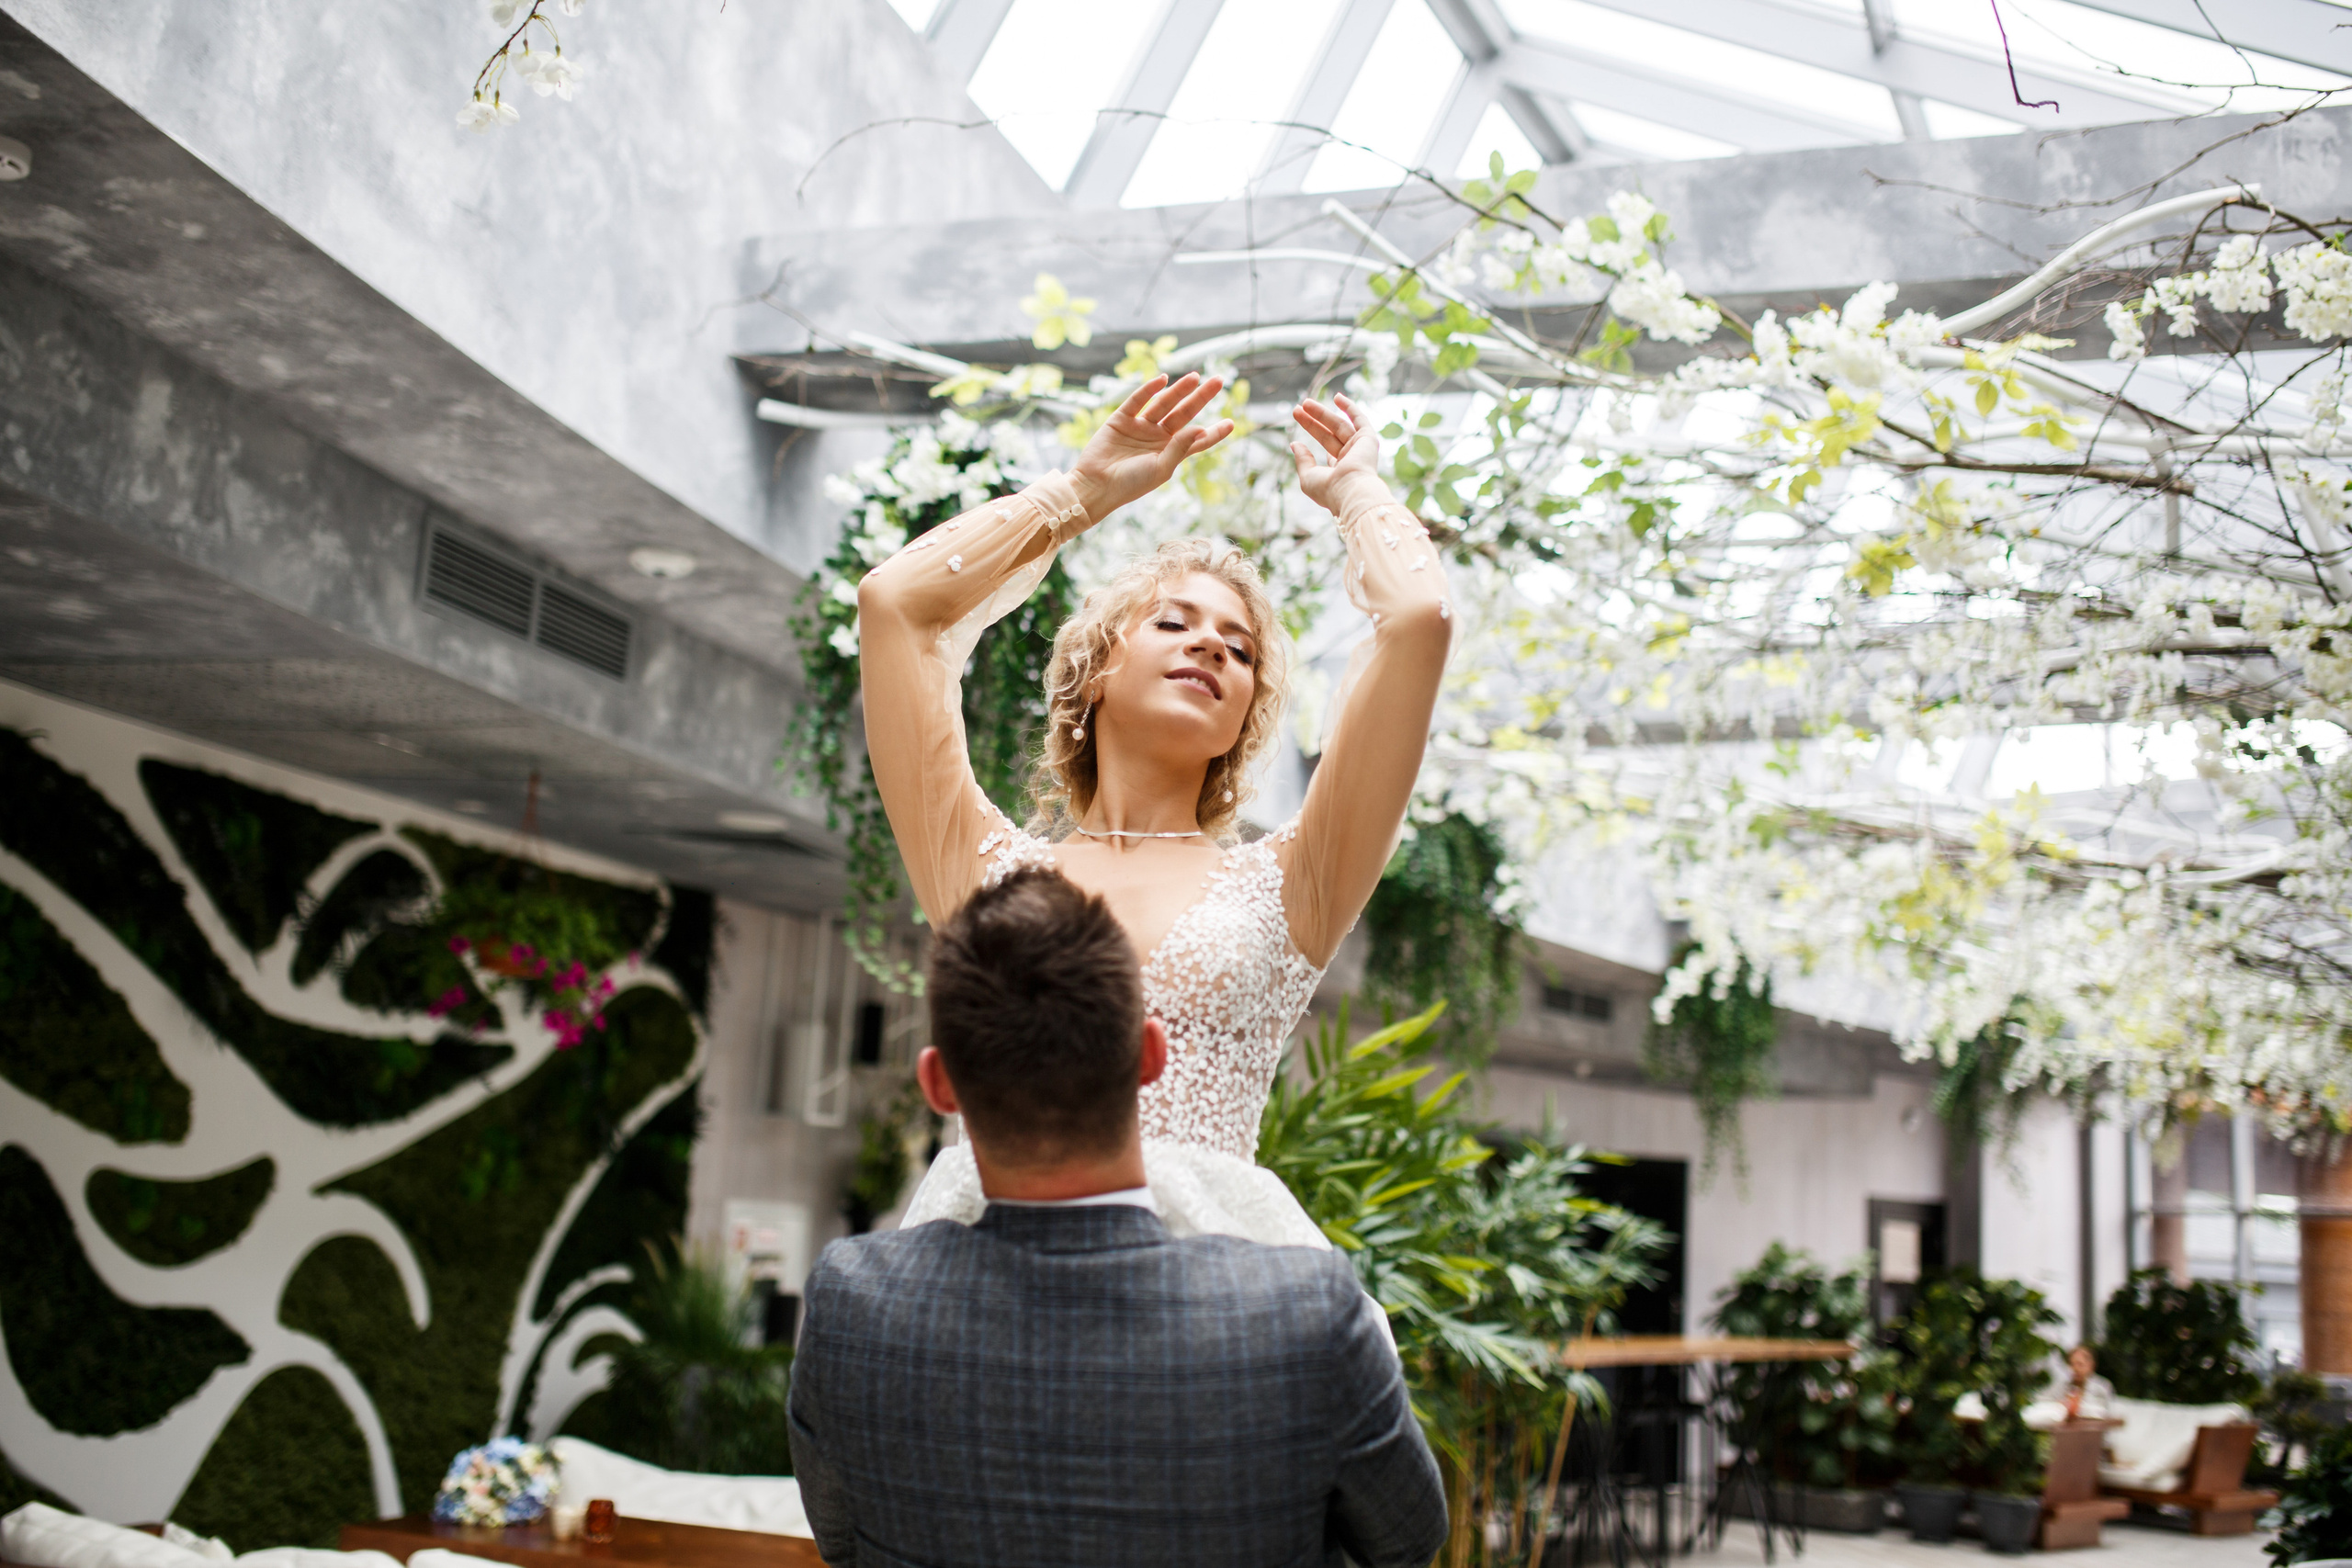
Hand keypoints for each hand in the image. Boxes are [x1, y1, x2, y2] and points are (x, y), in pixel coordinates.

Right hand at [1068, 372, 1234, 522]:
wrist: (1095, 486)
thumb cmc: (1130, 484)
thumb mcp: (1160, 468)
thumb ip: (1179, 448)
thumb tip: (1200, 428)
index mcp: (1170, 453)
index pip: (1197, 440)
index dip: (1214, 432)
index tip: (1231, 423)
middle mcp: (1157, 438)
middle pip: (1184, 413)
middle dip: (1201, 397)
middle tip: (1219, 381)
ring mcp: (1140, 427)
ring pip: (1164, 404)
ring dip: (1179, 390)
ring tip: (1195, 377)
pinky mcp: (1121, 419)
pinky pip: (1137, 400)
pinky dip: (1149, 389)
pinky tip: (1163, 380)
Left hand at [1289, 394, 1389, 516]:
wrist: (1351, 490)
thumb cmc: (1329, 490)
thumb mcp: (1308, 476)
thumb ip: (1302, 460)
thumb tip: (1294, 444)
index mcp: (1341, 470)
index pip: (1328, 447)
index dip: (1314, 431)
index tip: (1298, 421)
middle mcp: (1352, 458)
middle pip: (1330, 433)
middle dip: (1313, 421)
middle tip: (1296, 408)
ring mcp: (1361, 448)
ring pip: (1340, 425)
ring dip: (1323, 413)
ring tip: (1305, 403)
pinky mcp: (1368, 439)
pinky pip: (1360, 419)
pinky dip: (1350, 408)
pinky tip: (1336, 397)